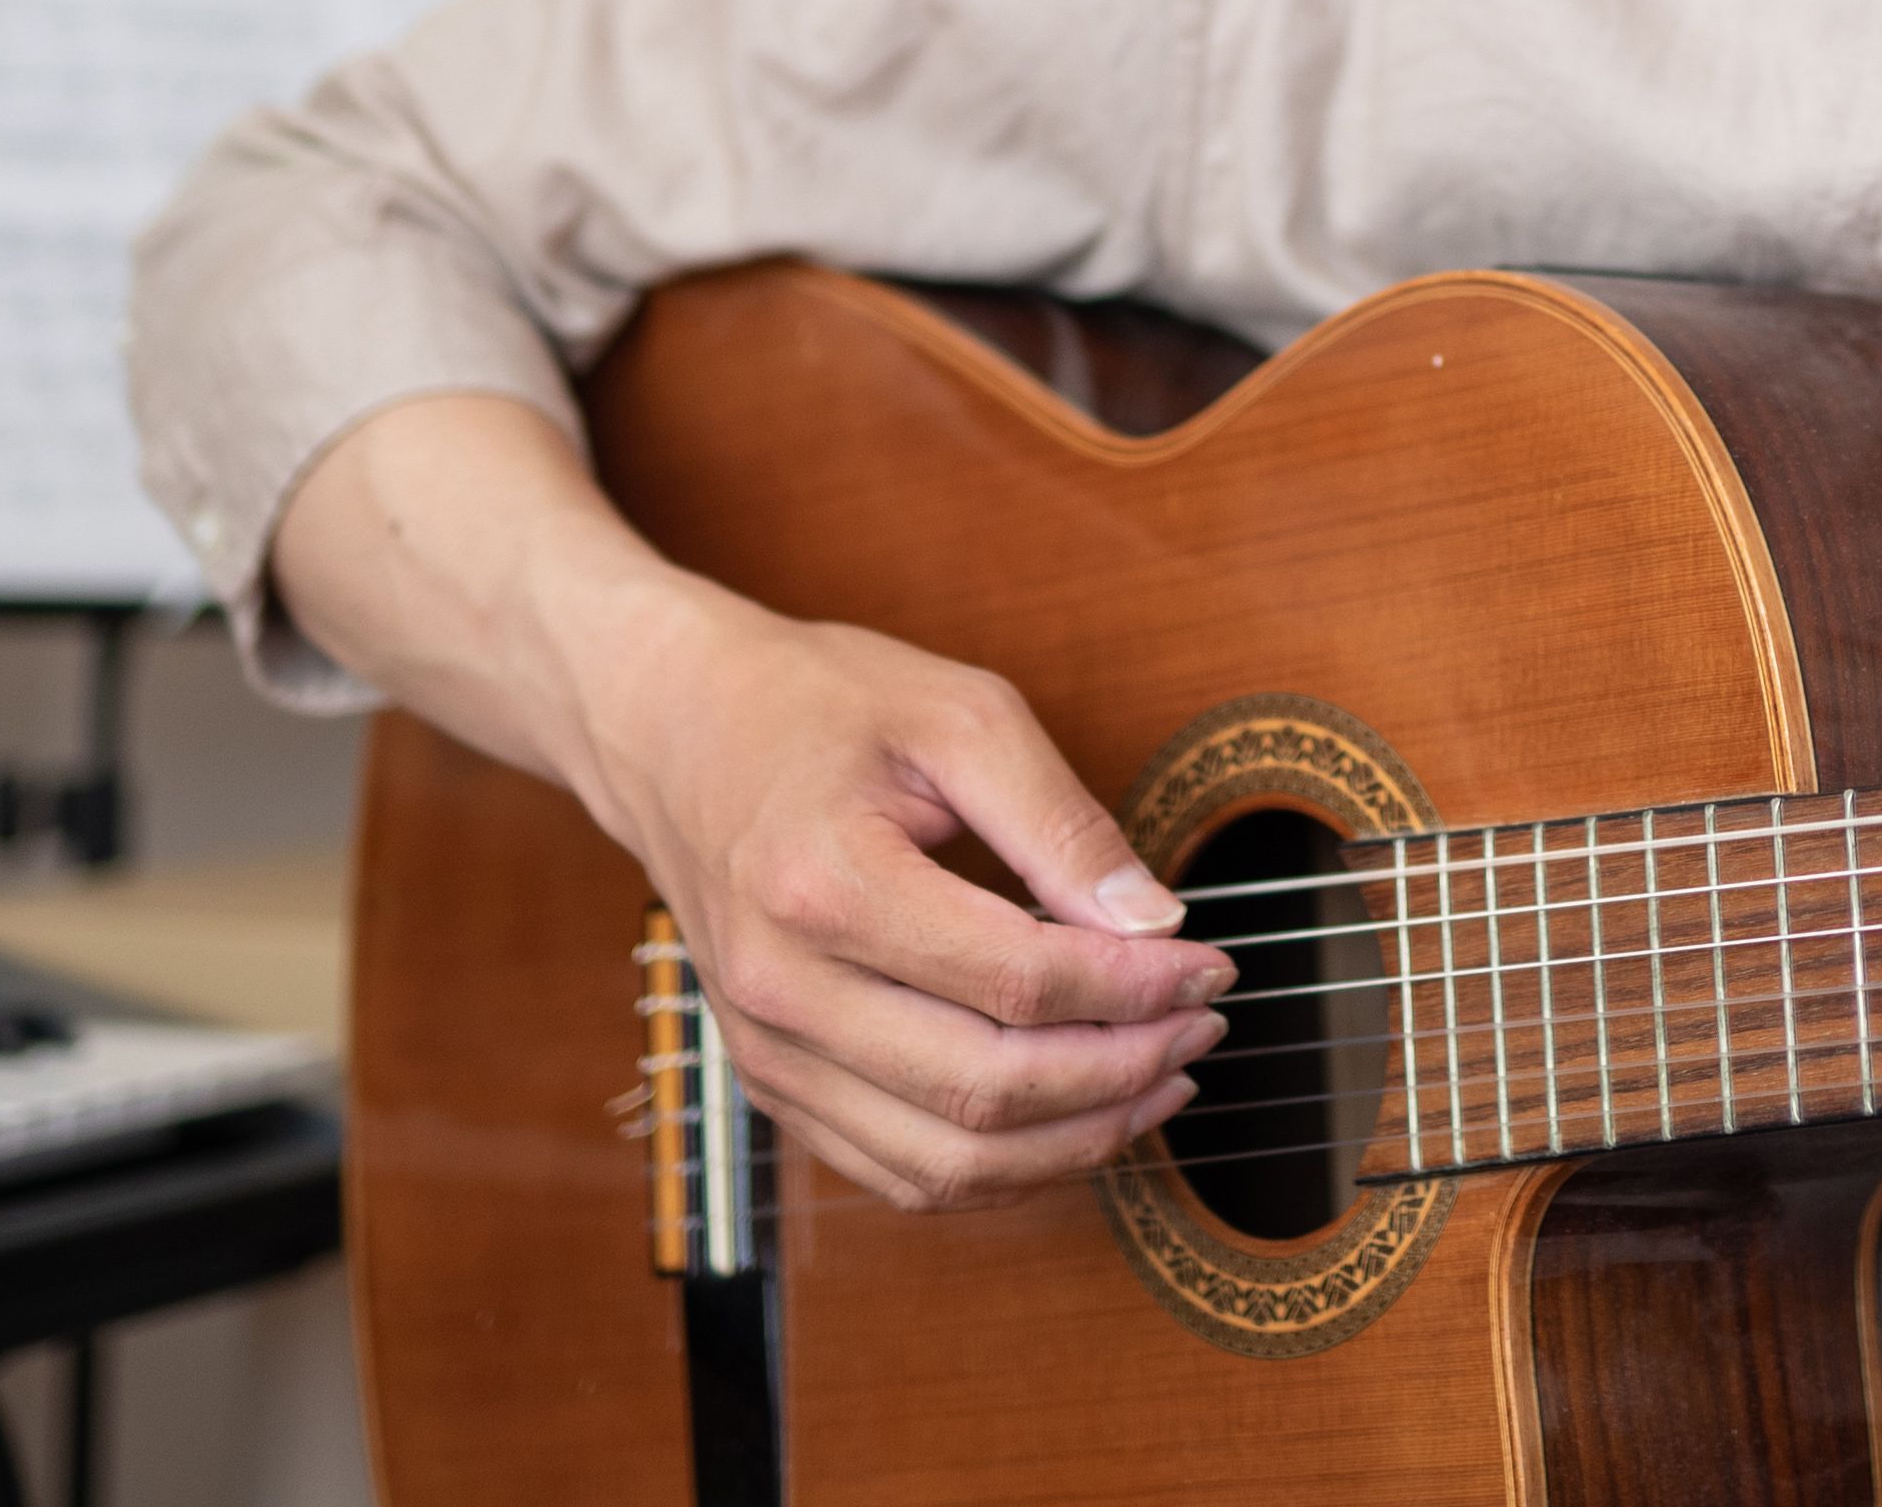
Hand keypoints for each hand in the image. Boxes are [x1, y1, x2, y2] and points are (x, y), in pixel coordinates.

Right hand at [571, 577, 1236, 1210]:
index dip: (1135, 988)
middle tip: (1200, 1027)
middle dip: (1123, 1071)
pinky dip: (1002, 1172)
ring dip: (1075, 1141)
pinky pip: (899, 1175)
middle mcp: (783, 989)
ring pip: (946, 1163)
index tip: (1210, 963)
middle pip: (987, 1089)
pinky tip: (1073, 1119)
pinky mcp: (771, 1083)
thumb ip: (1062, 823)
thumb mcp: (958, 715)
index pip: (1018, 980)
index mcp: (825, 884)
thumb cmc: (816, 706)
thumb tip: (1158, 925)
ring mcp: (768, 1050)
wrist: (671, 729)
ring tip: (1158, 1082)